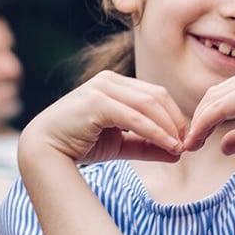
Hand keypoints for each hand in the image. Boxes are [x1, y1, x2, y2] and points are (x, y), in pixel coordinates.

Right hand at [20, 70, 188, 164]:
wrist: (43, 152)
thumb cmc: (78, 145)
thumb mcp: (120, 144)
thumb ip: (146, 145)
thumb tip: (178, 153)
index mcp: (113, 84)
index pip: (155, 95)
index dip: (175, 116)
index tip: (188, 140)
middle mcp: (108, 81)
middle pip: (156, 97)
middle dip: (177, 121)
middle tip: (190, 144)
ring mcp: (101, 89)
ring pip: (149, 105)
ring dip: (170, 128)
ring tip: (181, 148)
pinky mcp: (97, 102)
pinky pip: (135, 118)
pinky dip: (156, 133)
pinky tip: (170, 147)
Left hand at [184, 65, 234, 158]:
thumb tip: (221, 146)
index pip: (226, 93)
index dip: (208, 114)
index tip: (199, 136)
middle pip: (215, 94)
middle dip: (199, 118)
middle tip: (188, 142)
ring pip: (213, 100)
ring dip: (197, 124)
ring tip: (190, 145)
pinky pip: (217, 109)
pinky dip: (203, 125)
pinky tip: (197, 141)